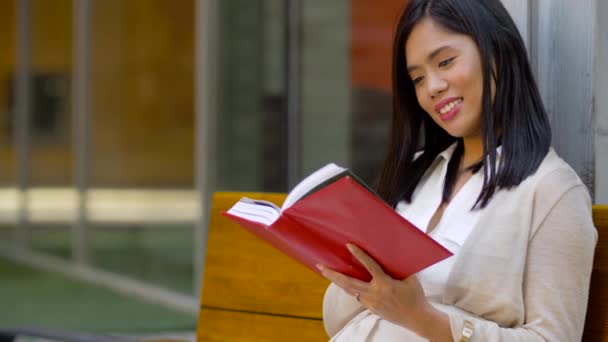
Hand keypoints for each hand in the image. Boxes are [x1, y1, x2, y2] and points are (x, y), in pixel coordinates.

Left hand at [317, 244, 447, 338]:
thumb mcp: (410, 278)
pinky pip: (356, 296)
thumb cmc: (415, 296)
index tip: (349, 246)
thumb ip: (398, 267)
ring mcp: (371, 303)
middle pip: (349, 283)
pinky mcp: (371, 308)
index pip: (369, 266)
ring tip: (326, 272)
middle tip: (321, 266)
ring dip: (337, 281)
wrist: (417, 318)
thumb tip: (392, 253)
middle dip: (333, 274)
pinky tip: (342, 283)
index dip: (359, 255)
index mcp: (385, 284)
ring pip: (349, 291)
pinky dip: (348, 289)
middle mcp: (374, 294)